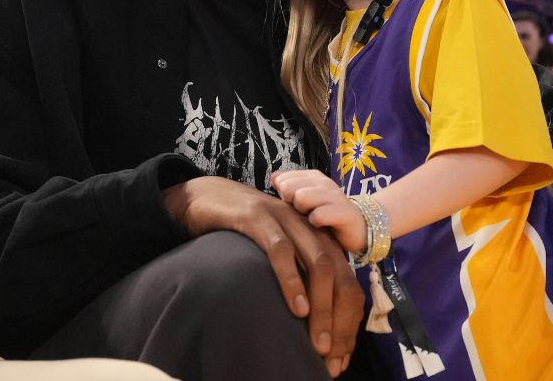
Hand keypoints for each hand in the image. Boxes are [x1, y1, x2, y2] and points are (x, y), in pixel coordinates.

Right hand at [163, 176, 362, 377]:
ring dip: (322, 307)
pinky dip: (292, 280)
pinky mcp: (258, 217)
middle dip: (339, 319)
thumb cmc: (241, 234)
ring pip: (318, 263)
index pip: (347, 281)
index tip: (339, 355)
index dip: (347, 320)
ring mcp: (285, 219)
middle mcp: (308, 225)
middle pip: (341, 275)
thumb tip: (309, 325)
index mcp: (317, 237)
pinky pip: (281, 250)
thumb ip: (296, 278)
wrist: (205, 197)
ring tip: (317, 342)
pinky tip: (296, 307)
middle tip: (331, 355)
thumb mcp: (276, 256)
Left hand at [271, 170, 366, 253]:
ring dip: (301, 211)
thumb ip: (289, 187)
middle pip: (288, 187)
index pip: (283, 179)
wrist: (360, 228)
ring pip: (301, 197)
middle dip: (290, 203)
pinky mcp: (344, 212)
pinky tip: (320, 226)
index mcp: (314, 177)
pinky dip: (315, 222)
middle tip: (302, 213)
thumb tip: (273, 177)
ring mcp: (335, 196)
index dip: (283, 195)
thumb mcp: (306, 200)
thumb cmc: (328, 215)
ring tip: (310, 218)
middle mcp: (324, 182)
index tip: (293, 204)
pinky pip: (318, 215)